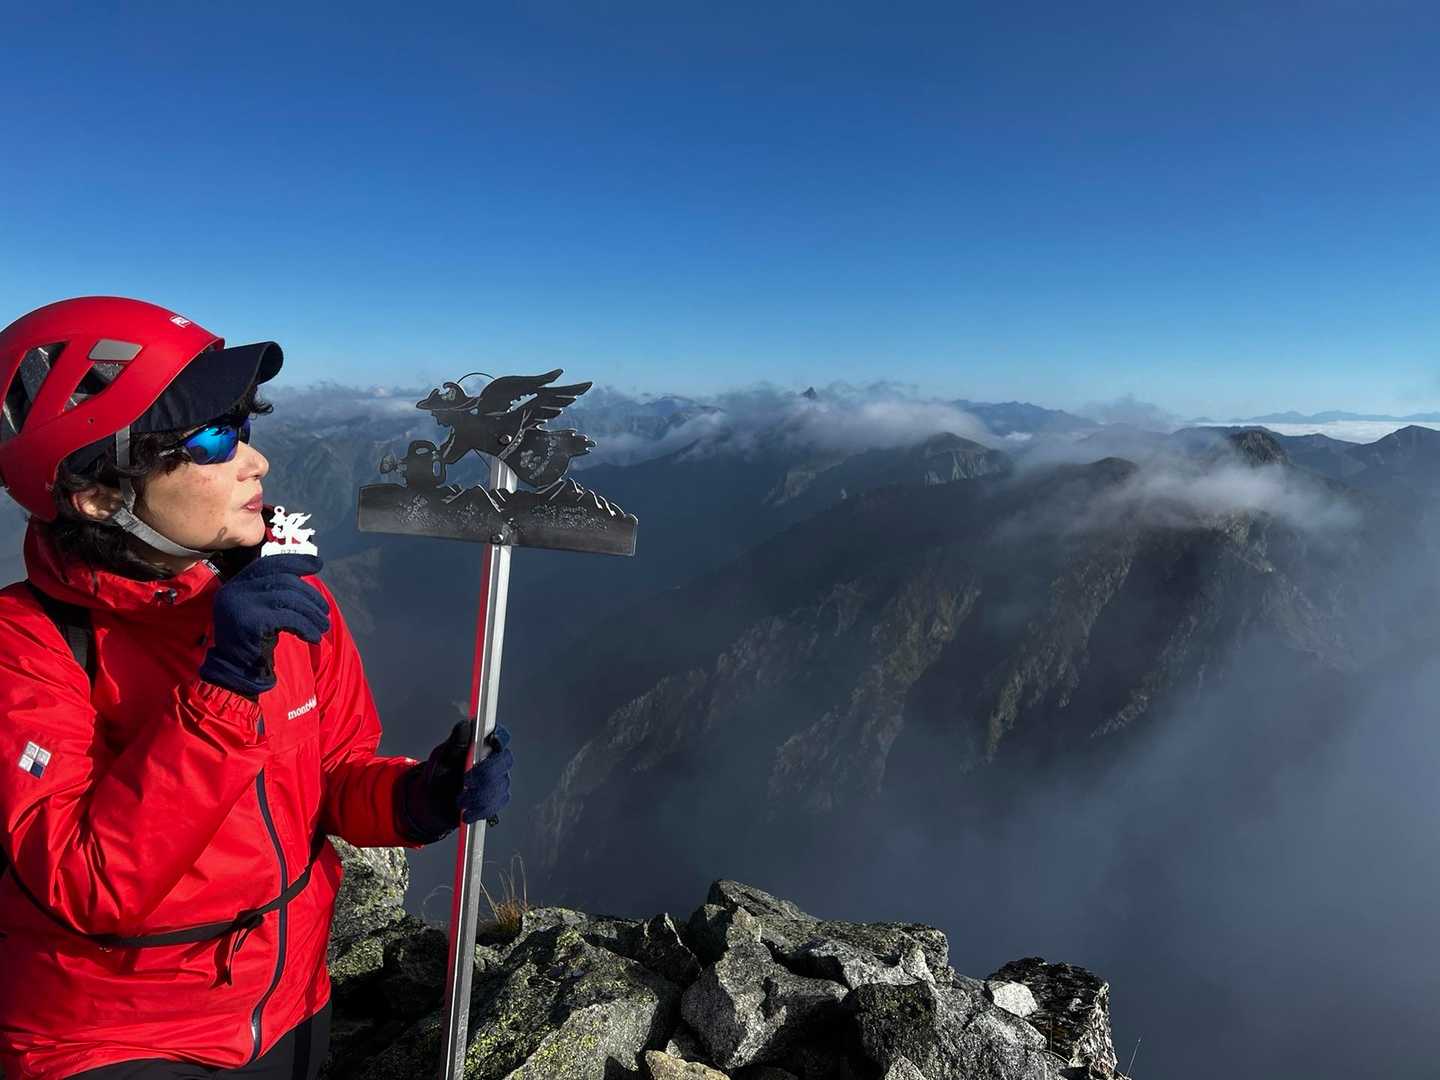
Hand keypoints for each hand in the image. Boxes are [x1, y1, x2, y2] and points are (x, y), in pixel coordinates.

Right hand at [199, 553, 330, 697]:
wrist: (236, 671)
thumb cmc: (255, 639)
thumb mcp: (263, 609)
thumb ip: (277, 590)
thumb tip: (313, 564)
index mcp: (237, 584)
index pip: (269, 563)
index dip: (296, 562)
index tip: (318, 565)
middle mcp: (234, 590)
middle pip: (283, 581)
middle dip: (310, 595)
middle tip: (324, 611)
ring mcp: (240, 605)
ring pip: (288, 598)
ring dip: (312, 613)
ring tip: (323, 626)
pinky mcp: (250, 622)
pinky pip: (289, 618)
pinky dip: (306, 627)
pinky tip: (314, 637)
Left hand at [397, 721, 513, 842]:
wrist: (434, 802)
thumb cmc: (440, 774)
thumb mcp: (442, 757)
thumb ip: (455, 743)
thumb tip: (465, 726)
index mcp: (482, 746)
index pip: (500, 736)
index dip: (501, 737)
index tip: (493, 741)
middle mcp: (495, 761)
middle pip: (504, 762)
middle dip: (486, 773)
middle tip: (467, 781)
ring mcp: (498, 780)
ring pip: (500, 786)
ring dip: (479, 795)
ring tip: (460, 800)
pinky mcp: (496, 799)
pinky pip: (496, 805)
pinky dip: (480, 810)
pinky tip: (467, 812)